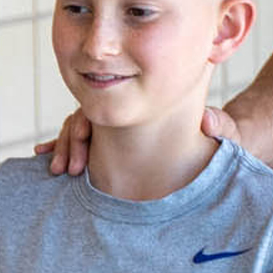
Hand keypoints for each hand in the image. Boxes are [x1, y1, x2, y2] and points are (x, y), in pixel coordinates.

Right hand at [34, 105, 240, 174]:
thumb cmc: (223, 129)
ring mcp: (120, 125)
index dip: (87, 124)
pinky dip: (65, 149)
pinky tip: (48, 158)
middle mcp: (129, 108)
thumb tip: (208, 122)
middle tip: (69, 168)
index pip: (105, 106)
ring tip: (60, 170)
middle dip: (71, 139)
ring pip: (79, 129)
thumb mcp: (223, 127)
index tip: (83, 144)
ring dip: (66, 147)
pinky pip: (84, 143)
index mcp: (145, 102)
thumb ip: (218, 125)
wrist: (223, 134)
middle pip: (85, 116)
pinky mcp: (114, 141)